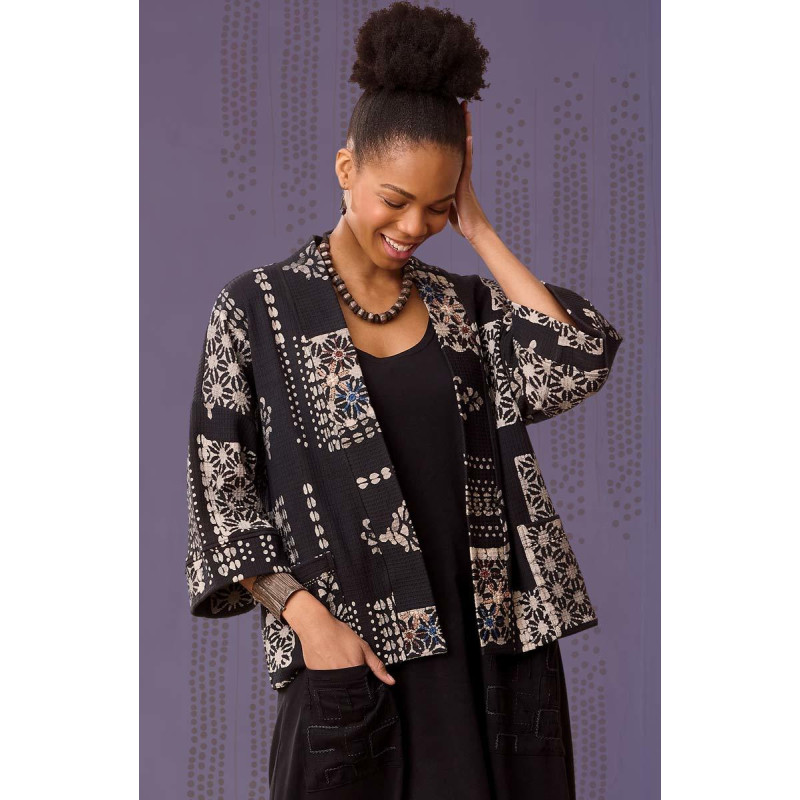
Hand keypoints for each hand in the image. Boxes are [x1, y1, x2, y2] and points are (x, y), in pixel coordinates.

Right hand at [299, 612, 396, 684]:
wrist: (316, 627)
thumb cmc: (339, 634)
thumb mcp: (363, 647)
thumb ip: (377, 666)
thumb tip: (391, 681)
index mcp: (355, 673)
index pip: (364, 690)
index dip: (365, 685)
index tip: (362, 678)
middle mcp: (342, 680)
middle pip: (351, 691)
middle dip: (352, 684)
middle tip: (347, 667)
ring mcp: (328, 680)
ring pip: (339, 689)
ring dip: (341, 683)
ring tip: (337, 664)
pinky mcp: (317, 678)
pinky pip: (326, 685)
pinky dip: (329, 679)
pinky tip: (329, 665)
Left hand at [448, 99, 492, 242]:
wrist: (476, 233)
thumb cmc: (463, 223)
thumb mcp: (446, 205)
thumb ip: (440, 195)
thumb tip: (427, 192)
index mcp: (456, 177)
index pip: (454, 151)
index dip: (452, 134)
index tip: (449, 117)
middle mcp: (462, 174)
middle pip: (461, 144)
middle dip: (460, 124)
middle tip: (460, 104)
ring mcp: (465, 178)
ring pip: (464, 149)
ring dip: (465, 130)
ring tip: (464, 111)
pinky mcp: (466, 186)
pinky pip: (466, 164)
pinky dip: (466, 150)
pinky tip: (466, 136)